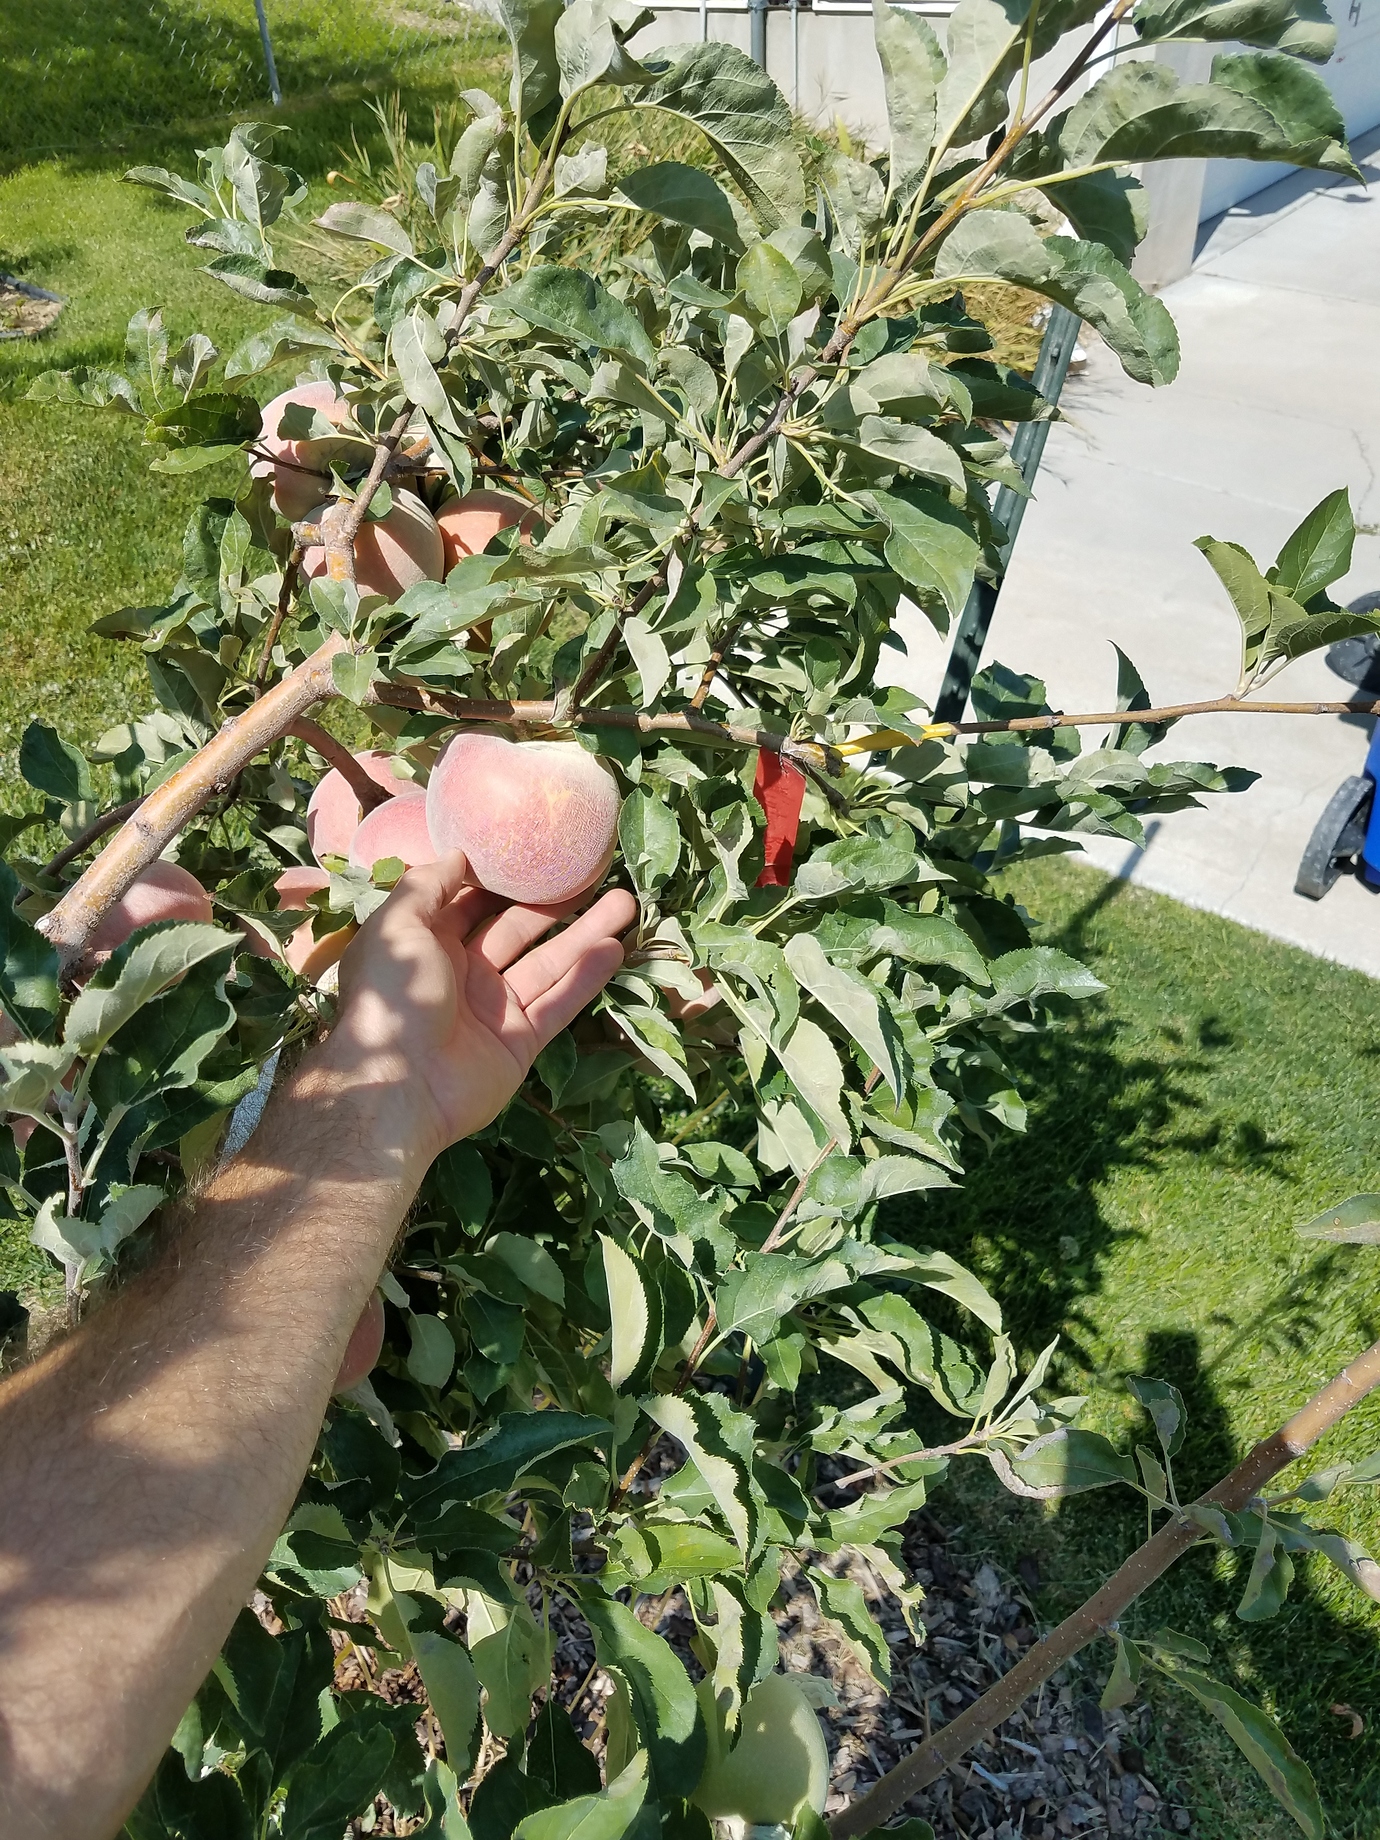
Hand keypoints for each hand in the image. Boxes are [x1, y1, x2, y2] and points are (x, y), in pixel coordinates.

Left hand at [325, 853, 635, 1163]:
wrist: (398, 1088)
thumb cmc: (391, 999)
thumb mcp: (397, 928)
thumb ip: (426, 886)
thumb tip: (458, 853)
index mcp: (427, 944)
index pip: (471, 903)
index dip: (503, 880)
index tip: (539, 853)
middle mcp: (462, 973)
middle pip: (517, 929)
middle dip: (555, 903)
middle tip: (594, 873)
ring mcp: (494, 1009)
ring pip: (548, 963)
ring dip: (585, 934)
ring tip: (626, 903)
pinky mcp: (520, 1042)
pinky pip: (558, 1003)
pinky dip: (585, 978)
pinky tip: (613, 949)